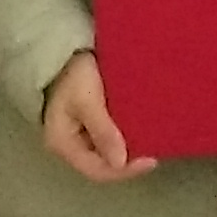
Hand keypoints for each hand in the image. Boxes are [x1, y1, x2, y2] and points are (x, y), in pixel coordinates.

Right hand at [38, 51, 154, 183]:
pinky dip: (122, 136)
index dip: (125, 171)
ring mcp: (76, 134)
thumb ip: (103, 131)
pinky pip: (106, 137)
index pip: (97, 171)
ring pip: (105, 152)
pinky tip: (138, 130)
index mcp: (63, 144)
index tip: (150, 160)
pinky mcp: (85, 122)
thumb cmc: (73, 74)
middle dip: (127, 161)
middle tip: (153, 151)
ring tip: (149, 141)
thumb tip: (120, 163)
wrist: (62, 46)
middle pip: (101, 164)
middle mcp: (68, 144)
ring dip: (126, 149)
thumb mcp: (87, 101)